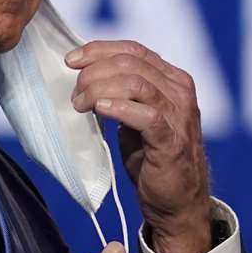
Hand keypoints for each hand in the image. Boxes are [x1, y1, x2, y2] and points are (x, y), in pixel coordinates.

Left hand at [67, 40, 212, 252]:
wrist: (176, 202)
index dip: (99, 50)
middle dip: (94, 72)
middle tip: (75, 93)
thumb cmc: (153, 159)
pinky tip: (100, 110)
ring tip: (81, 105)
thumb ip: (123, 95)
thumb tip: (85, 77)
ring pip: (136, 83)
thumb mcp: (138, 118)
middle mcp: (180, 91)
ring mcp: (179, 115)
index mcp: (173, 80)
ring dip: (100, 89)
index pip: (134, 50)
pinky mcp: (172, 140)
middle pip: (131, 63)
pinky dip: (119, 108)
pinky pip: (146, 115)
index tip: (71, 59)